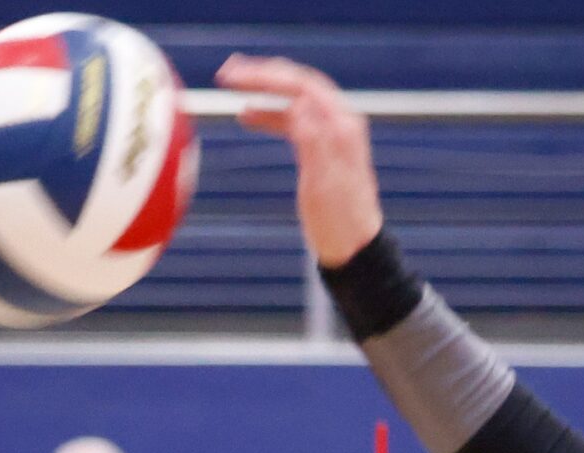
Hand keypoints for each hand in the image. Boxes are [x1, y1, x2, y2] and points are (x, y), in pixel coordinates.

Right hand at [221, 57, 386, 268]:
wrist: (355, 250)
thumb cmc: (339, 223)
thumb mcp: (322, 183)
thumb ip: (313, 141)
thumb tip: (299, 103)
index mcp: (342, 127)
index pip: (302, 85)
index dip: (267, 76)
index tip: (235, 76)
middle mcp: (340, 123)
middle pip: (298, 84)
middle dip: (263, 75)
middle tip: (228, 72)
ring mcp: (333, 134)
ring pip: (295, 99)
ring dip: (264, 91)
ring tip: (233, 85)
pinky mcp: (324, 148)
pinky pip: (295, 120)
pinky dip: (271, 114)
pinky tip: (247, 115)